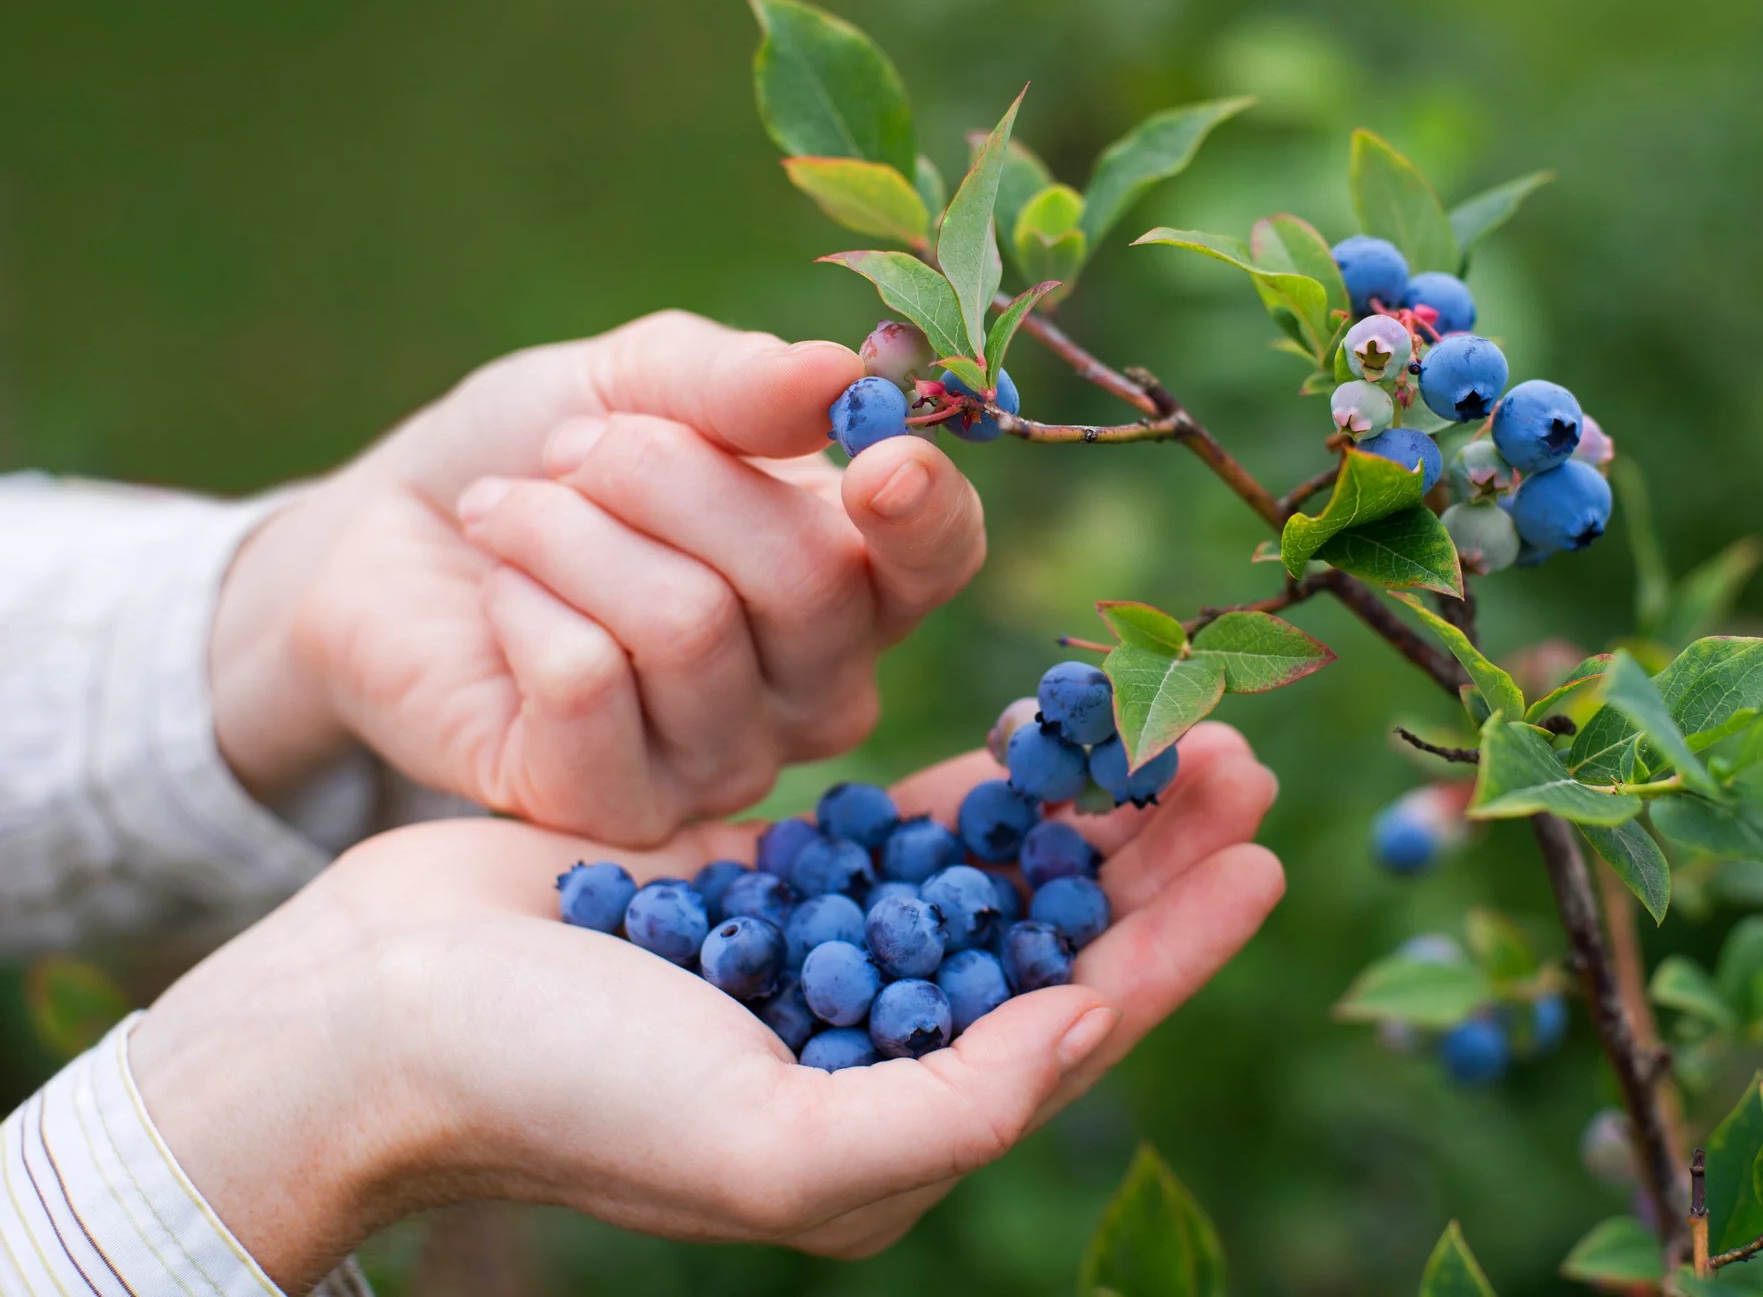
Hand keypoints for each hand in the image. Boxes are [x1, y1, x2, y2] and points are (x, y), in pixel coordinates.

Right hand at [128, 726, 1282, 1289]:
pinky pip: (900, 823)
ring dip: (1080, 806)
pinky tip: (1038, 731)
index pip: (1076, 1032)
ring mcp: (824, 956)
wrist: (384, 1012)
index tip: (1266, 862)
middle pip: (1052, 941)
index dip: (1178, 950)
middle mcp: (873, 1047)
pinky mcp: (768, 879)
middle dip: (1151, 859)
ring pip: (992, 873)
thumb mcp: (771, 1145)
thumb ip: (946, 1112)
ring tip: (1167, 729)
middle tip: (1239, 763)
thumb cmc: (565, 1093)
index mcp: (890, 1130)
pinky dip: (973, 782)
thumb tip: (1084, 1033)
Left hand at [210, 310, 986, 842]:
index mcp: (854, 576)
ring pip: (688, 624)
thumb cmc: (539, 459)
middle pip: (807, 576)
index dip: (925, 513)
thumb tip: (841, 376)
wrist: (386, 544)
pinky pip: (587, 682)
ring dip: (568, 530)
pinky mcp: (619, 811)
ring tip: (511, 513)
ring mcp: (728, 763)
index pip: (941, 560)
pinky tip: (499, 598)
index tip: (876, 460)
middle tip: (573, 452)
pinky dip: (522, 602)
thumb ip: (738, 382)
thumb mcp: (635, 382)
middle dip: (665, 473)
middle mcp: (816, 687)